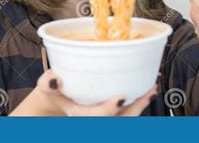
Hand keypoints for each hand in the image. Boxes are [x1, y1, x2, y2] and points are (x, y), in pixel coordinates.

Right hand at [10, 69, 156, 115]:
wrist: (56, 100)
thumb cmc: (54, 92)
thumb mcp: (46, 87)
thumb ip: (47, 83)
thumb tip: (55, 78)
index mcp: (80, 116)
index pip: (97, 117)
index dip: (109, 111)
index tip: (120, 99)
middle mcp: (94, 119)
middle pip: (119, 120)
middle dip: (136, 108)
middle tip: (149, 90)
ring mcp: (105, 118)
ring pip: (126, 118)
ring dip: (140, 104)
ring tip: (152, 88)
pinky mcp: (112, 113)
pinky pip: (128, 112)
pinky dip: (138, 102)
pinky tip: (146, 90)